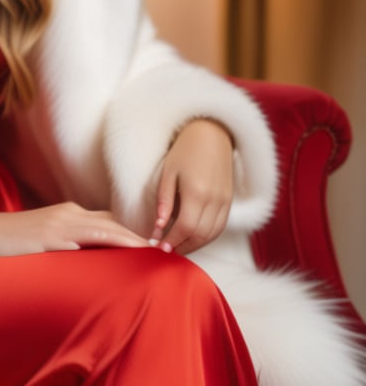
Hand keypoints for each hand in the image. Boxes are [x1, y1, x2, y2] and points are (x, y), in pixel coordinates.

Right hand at [0, 202, 148, 256]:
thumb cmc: (10, 242)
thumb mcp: (42, 240)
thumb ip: (64, 243)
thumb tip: (82, 259)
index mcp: (68, 213)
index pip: (108, 220)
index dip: (131, 233)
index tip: (153, 247)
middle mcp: (69, 213)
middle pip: (114, 222)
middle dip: (140, 236)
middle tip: (166, 250)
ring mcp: (61, 223)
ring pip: (107, 228)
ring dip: (133, 240)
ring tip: (156, 252)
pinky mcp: (53, 235)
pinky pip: (89, 238)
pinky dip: (112, 243)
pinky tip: (126, 253)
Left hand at [149, 118, 233, 254]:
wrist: (212, 134)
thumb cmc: (185, 151)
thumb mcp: (168, 172)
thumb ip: (164, 201)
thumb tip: (158, 227)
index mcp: (197, 192)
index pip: (185, 228)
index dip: (171, 241)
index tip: (158, 246)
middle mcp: (214, 200)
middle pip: (199, 236)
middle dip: (182, 247)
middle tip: (165, 250)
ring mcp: (224, 202)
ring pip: (211, 235)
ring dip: (194, 245)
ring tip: (177, 247)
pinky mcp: (229, 202)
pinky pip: (219, 227)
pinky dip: (206, 237)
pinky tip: (192, 238)